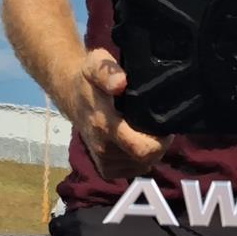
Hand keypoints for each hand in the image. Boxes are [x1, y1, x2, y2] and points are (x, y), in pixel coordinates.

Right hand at [67, 49, 171, 179]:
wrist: (72, 97)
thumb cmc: (89, 80)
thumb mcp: (95, 64)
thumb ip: (107, 72)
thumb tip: (120, 83)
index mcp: (105, 126)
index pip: (143, 149)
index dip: (161, 140)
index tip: (164, 126)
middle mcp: (104, 149)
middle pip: (148, 158)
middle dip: (158, 144)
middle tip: (156, 125)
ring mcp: (105, 163)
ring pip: (143, 165)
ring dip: (148, 150)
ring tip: (142, 130)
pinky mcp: (106, 171)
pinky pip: (134, 169)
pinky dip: (139, 158)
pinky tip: (134, 141)